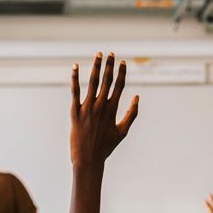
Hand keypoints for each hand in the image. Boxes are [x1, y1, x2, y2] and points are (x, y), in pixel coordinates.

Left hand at [70, 53, 138, 167]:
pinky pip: (75, 92)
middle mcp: (100, 106)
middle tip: (110, 53)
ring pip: (92, 83)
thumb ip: (132, 114)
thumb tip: (137, 98)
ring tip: (98, 54)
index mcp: (112, 110)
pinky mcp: (75, 112)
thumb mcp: (122, 131)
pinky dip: (74, 78)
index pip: (119, 86)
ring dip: (96, 67)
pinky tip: (75, 66)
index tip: (123, 62)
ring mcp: (87, 108)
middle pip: (106, 81)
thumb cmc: (106, 147)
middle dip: (109, 65)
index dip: (122, 73)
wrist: (88, 159)